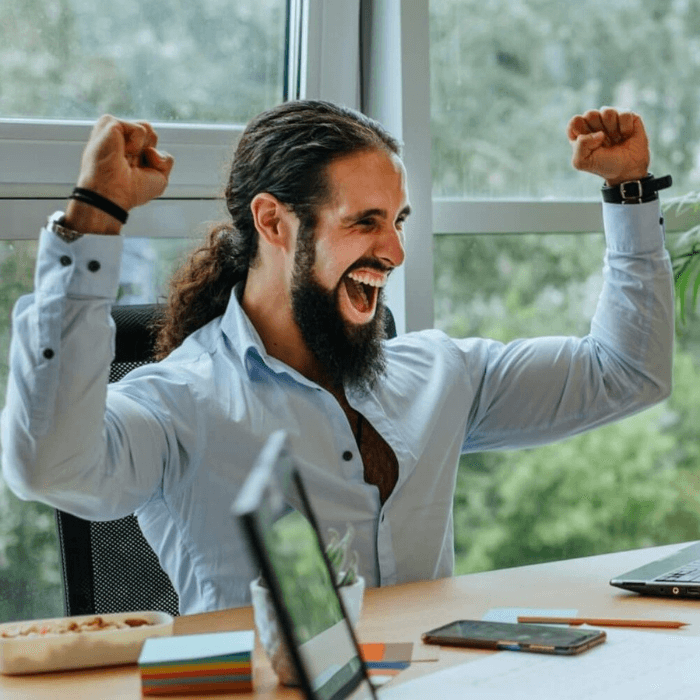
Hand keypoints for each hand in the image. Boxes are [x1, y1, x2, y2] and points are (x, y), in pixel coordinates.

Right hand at [65, 115, 173, 233]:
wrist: (113, 194)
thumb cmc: (130, 191)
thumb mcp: (160, 179)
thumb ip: (166, 161)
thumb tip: (152, 149)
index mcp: (128, 149)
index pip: (153, 141)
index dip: (153, 159)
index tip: (136, 172)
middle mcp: (120, 138)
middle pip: (152, 133)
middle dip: (150, 153)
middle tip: (132, 166)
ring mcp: (113, 130)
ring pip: (147, 127)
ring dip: (144, 149)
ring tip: (127, 159)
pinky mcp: (109, 123)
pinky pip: (140, 130)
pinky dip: (136, 145)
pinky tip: (121, 153)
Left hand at [567, 107, 649, 185]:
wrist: (627, 169)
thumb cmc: (603, 165)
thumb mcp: (583, 162)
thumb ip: (580, 146)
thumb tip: (599, 133)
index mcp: (580, 132)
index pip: (575, 121)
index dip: (582, 131)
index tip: (590, 144)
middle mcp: (594, 122)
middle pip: (590, 114)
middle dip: (597, 130)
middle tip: (603, 142)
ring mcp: (610, 117)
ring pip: (607, 111)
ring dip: (612, 130)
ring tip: (615, 140)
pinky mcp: (627, 115)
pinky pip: (625, 114)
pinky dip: (626, 129)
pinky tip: (626, 136)